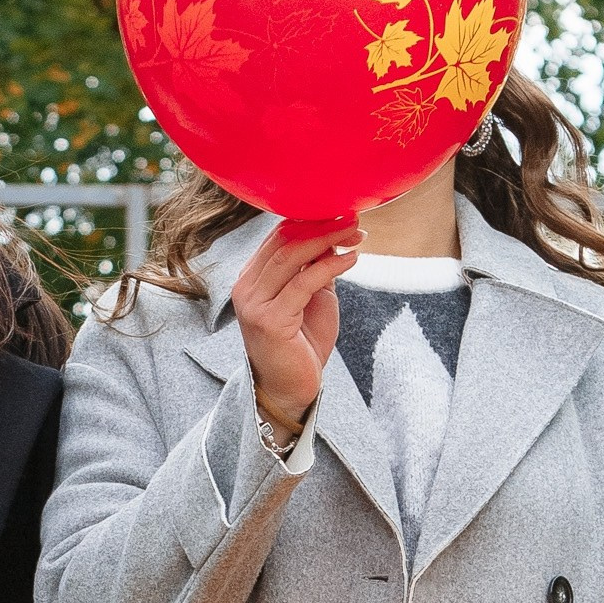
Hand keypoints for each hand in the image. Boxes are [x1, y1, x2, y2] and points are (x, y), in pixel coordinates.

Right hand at [233, 216, 357, 438]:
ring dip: (328, 240)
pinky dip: (330, 266)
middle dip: (321, 226)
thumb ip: (315, 268)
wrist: (290, 390)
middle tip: (353, 217)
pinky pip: (304, 283)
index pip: (278, 237)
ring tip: (357, 232)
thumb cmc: (301, 345)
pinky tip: (352, 258)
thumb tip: (334, 236)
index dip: (310, 220)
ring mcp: (254, 304)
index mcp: (252, 279)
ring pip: (291, 257)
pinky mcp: (269, 321)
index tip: (342, 212)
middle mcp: (246, 288)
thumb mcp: (310, 298)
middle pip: (284, 242)